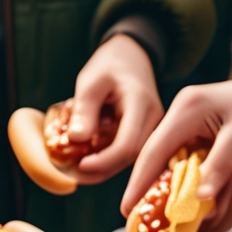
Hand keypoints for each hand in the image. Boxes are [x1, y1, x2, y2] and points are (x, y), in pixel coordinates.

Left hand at [66, 35, 163, 182]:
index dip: (103, 161)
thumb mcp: (91, 82)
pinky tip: (92, 162)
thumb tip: (76, 140)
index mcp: (142, 104)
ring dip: (106, 168)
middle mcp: (155, 119)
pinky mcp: (149, 133)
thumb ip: (84, 110)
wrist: (132, 55)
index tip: (80, 166)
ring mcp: (155, 128)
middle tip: (75, 175)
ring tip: (80, 171)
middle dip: (103, 170)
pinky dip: (111, 159)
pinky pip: (131, 152)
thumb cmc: (110, 64)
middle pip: (131, 157)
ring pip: (132, 159)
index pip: (127, 145)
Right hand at [121, 76, 231, 231]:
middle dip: (165, 204)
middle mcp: (185, 137)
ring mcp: (199, 158)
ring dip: (194, 211)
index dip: (139, 183)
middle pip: (163, 177)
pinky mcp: (213, 174)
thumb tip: (199, 198)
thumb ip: (220, 164)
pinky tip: (222, 209)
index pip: (154, 152)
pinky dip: (214, 213)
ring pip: (187, 194)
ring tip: (201, 218)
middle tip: (157, 231)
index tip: (127, 210)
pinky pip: (208, 202)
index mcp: (186, 114)